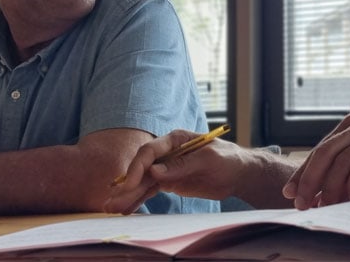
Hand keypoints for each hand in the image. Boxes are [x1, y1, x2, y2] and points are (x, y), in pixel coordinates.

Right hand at [104, 129, 246, 214]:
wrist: (238, 172)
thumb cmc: (227, 159)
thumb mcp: (208, 159)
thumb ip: (181, 165)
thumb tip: (154, 171)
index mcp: (175, 139)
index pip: (150, 151)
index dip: (138, 167)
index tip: (130, 184)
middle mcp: (167, 152)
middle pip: (142, 168)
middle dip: (127, 185)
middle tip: (112, 201)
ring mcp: (166, 168)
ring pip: (143, 182)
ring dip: (128, 195)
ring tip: (111, 209)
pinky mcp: (169, 182)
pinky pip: (150, 190)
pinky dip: (138, 199)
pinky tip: (125, 209)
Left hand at [282, 114, 349, 208]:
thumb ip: (340, 173)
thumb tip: (311, 194)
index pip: (320, 150)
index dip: (303, 173)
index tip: (290, 193)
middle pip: (325, 153)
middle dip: (309, 180)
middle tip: (301, 203)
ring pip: (341, 162)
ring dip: (330, 188)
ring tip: (325, 207)